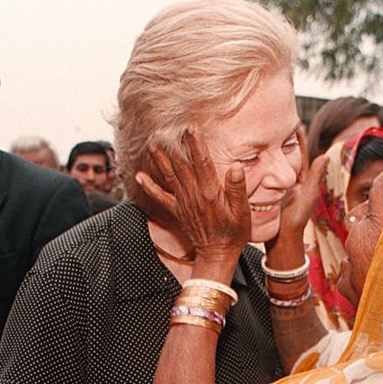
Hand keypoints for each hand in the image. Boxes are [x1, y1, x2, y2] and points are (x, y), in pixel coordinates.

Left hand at [136, 130, 250, 262]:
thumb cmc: (234, 233)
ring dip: (160, 159)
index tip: (191, 128)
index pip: (202, 163)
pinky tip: (139, 176)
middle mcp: (194, 195)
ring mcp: (183, 203)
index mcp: (211, 192)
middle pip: (183, 165)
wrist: (218, 255)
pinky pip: (160, 197)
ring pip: (170, 176)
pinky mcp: (177, 212)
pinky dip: (149, 186)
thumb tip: (236, 166)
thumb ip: (238, 189)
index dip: (196, 144)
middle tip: (167, 128)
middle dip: (176, 145)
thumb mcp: (243, 212)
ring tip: (152, 143)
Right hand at [263, 128, 327, 268]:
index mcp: (300, 179)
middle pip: (284, 154)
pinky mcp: (262, 191)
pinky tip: (248, 153)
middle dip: (280, 138)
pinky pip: (259, 174)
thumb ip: (315, 178)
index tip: (296, 121)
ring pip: (271, 163)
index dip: (298, 138)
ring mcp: (274, 186)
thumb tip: (326, 156)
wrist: (279, 240)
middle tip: (276, 119)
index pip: (299, 153)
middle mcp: (287, 180)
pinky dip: (256, 163)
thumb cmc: (296, 221)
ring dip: (268, 148)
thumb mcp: (307, 197)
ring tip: (263, 130)